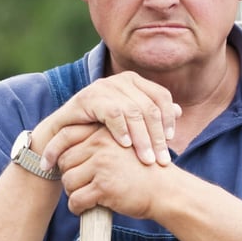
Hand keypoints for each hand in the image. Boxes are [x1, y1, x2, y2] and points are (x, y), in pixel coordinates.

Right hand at [37, 72, 180, 170]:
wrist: (61, 137)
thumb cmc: (98, 131)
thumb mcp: (128, 124)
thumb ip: (151, 116)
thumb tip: (180, 110)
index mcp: (134, 82)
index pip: (161, 97)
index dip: (169, 119)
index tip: (171, 142)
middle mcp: (120, 80)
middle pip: (149, 106)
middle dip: (157, 136)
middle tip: (161, 160)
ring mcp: (103, 87)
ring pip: (133, 111)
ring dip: (142, 138)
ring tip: (146, 159)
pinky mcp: (88, 98)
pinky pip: (112, 113)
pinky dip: (121, 130)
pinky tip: (126, 146)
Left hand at [58, 125, 174, 219]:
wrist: (166, 190)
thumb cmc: (142, 171)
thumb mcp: (122, 147)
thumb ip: (98, 144)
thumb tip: (64, 151)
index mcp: (104, 132)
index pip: (66, 135)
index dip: (51, 151)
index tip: (45, 164)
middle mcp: (101, 145)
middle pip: (64, 160)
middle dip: (68, 175)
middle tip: (79, 186)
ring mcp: (102, 165)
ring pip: (68, 181)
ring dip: (73, 192)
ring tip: (85, 197)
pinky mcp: (104, 187)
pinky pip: (76, 199)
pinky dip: (77, 207)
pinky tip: (85, 209)